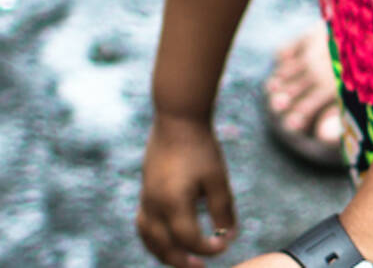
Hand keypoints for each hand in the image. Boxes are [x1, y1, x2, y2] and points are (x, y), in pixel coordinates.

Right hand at [137, 113, 238, 266]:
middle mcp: (154, 204)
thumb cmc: (201, 148)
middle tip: (201, 267)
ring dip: (164, 254)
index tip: (223, 245)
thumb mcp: (217, 180)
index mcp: (173, 202)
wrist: (177, 120)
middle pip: (163, 246)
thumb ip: (223, 210)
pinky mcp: (145, 192)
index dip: (208, 248)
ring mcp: (146, 198)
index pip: (189, 239)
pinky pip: (143, 224)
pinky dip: (154, 239)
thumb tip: (229, 236)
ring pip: (148, 238)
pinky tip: (168, 240)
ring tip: (182, 261)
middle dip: (182, 261)